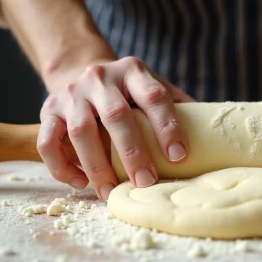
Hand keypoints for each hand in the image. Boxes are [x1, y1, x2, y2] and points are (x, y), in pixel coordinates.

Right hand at [37, 56, 194, 199]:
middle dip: (132, 152)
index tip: (180, 156)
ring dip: (97, 166)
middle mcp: (100, 78)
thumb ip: (176, 104)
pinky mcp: (47, 110)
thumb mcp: (152, 85)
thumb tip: (213, 135)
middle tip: (146, 182)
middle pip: (116, 115)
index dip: (167, 126)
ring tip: (112, 193)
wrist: (81, 69)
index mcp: (133, 71)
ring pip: (81, 131)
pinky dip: (62, 166)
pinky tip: (81, 183)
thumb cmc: (128, 90)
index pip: (154, 96)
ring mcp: (71, 93)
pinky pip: (49, 141)